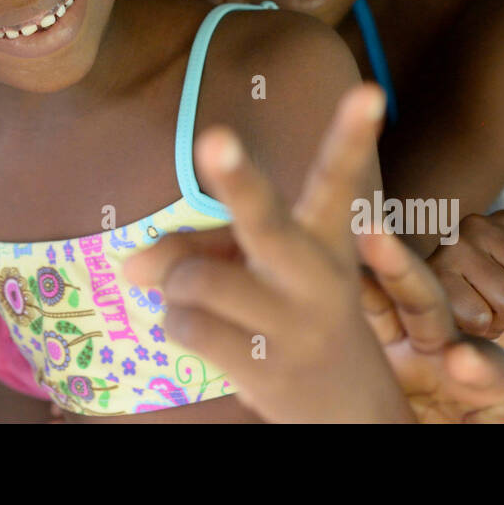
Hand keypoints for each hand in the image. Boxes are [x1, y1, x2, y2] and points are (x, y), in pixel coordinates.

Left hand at [123, 85, 413, 421]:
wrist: (349, 413)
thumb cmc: (297, 316)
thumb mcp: (266, 272)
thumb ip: (200, 250)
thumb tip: (134, 265)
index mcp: (327, 239)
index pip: (338, 179)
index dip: (354, 134)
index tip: (369, 91)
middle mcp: (317, 276)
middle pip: (265, 220)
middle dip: (237, 179)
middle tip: (214, 136)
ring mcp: (294, 325)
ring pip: (196, 279)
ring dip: (177, 285)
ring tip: (195, 298)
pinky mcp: (266, 367)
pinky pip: (187, 325)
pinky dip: (175, 324)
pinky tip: (199, 332)